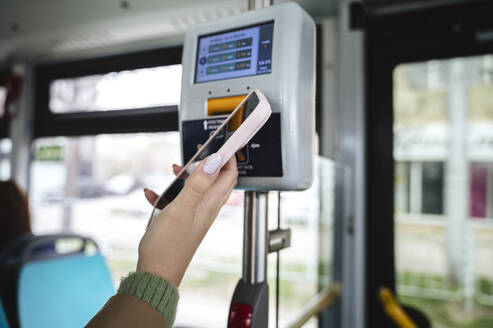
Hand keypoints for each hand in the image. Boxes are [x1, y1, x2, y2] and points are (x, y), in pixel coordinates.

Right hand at [137, 153, 237, 285]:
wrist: (156, 273)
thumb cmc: (169, 245)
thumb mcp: (182, 208)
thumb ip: (198, 183)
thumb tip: (216, 160)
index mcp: (210, 203)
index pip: (229, 175)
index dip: (228, 157)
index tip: (222, 143)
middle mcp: (205, 208)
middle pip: (214, 179)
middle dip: (205, 163)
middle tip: (194, 154)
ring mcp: (193, 214)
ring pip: (194, 187)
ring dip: (184, 177)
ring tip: (172, 171)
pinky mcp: (181, 220)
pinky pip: (177, 200)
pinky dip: (166, 194)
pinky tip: (152, 194)